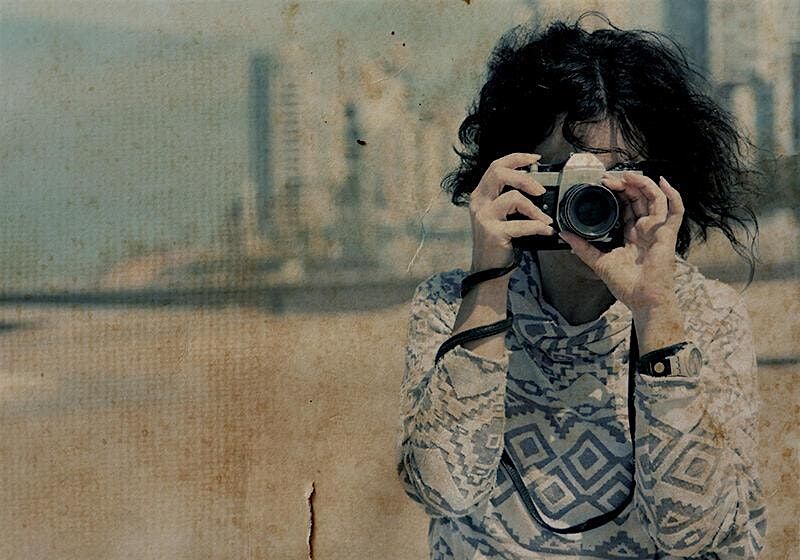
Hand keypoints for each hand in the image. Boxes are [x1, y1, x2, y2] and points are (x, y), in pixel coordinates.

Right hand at [468, 153, 555, 271]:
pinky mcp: (493, 233)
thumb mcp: (499, 216)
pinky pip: (522, 224)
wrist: (488, 271)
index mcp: (480, 195)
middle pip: (499, 173)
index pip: (496, 166)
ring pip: (513, 197)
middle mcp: (478, 203)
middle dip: (525, 177)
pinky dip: (538, 227)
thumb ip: (509, 200)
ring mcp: (484, 217)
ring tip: (545, 219)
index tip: (536, 159)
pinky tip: (546, 231)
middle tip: (541, 191)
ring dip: (535, 208)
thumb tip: (537, 187)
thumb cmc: (498, 243)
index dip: (516, 158)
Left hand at [558, 172, 683, 312]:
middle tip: (609, 180)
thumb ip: (582, 247)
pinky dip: (672, 194)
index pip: (626, 206)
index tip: (602, 184)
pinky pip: (676, 210)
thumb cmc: (626, 285)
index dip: (617, 193)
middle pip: (639, 198)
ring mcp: (658, 230)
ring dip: (642, 184)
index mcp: (632, 234)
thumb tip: (563, 234)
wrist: (643, 300)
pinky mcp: (668, 234)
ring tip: (627, 176)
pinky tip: (662, 181)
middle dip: (625, 185)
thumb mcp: (599, 262)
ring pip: (655, 198)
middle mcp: (646, 229)